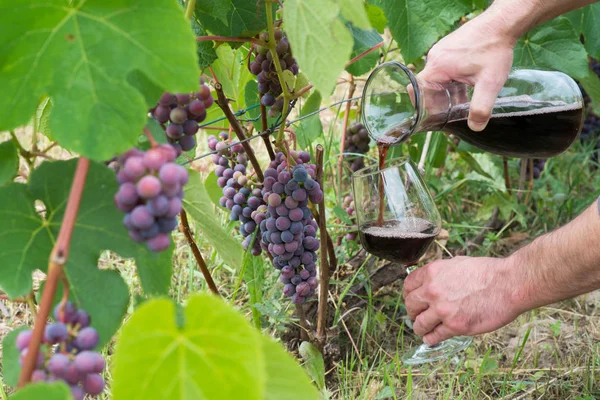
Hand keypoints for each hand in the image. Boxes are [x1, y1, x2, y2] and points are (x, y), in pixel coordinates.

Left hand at [402, 256, 522, 345]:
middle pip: (410, 305)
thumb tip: (431, 279)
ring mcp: (443, 310)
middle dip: (413, 311)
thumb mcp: (457, 263)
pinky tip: (431, 338)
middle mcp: (433, 290)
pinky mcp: (455, 326)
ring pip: (419, 324)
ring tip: (423, 330)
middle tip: (417, 315)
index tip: (411, 300)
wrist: (508, 284)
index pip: (408, 285)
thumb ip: (441, 272)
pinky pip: (434, 336)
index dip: (408, 294)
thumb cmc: (488, 272)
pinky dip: (430, 339)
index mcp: (432, 272)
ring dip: (419, 328)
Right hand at [417, 12, 515, 130]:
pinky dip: (453, 81)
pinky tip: (467, 85)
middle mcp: (435, 58)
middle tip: (453, 112)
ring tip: (463, 100)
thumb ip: (481, 108)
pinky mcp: (449, 48)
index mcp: (438, 67)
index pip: (417, 91)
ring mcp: (441, 51)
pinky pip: (445, 70)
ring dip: (448, 91)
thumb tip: (475, 127)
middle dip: (439, 101)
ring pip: (438, 79)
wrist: (502, 24)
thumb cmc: (495, 49)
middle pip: (428, 86)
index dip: (424, 106)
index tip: (436, 117)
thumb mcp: (490, 83)